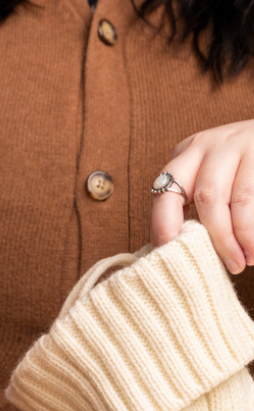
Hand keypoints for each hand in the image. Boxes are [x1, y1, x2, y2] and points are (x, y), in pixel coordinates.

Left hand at [151, 121, 253, 273]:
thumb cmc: (240, 168)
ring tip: (248, 260)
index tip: (169, 256)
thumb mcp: (213, 176)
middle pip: (206, 196)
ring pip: (237, 199)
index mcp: (187, 155)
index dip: (165, 227)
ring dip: (242, 235)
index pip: (165, 193)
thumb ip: (195, 204)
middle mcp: (210, 145)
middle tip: (230, 265)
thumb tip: (173, 251)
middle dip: (217, 236)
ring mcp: (241, 144)